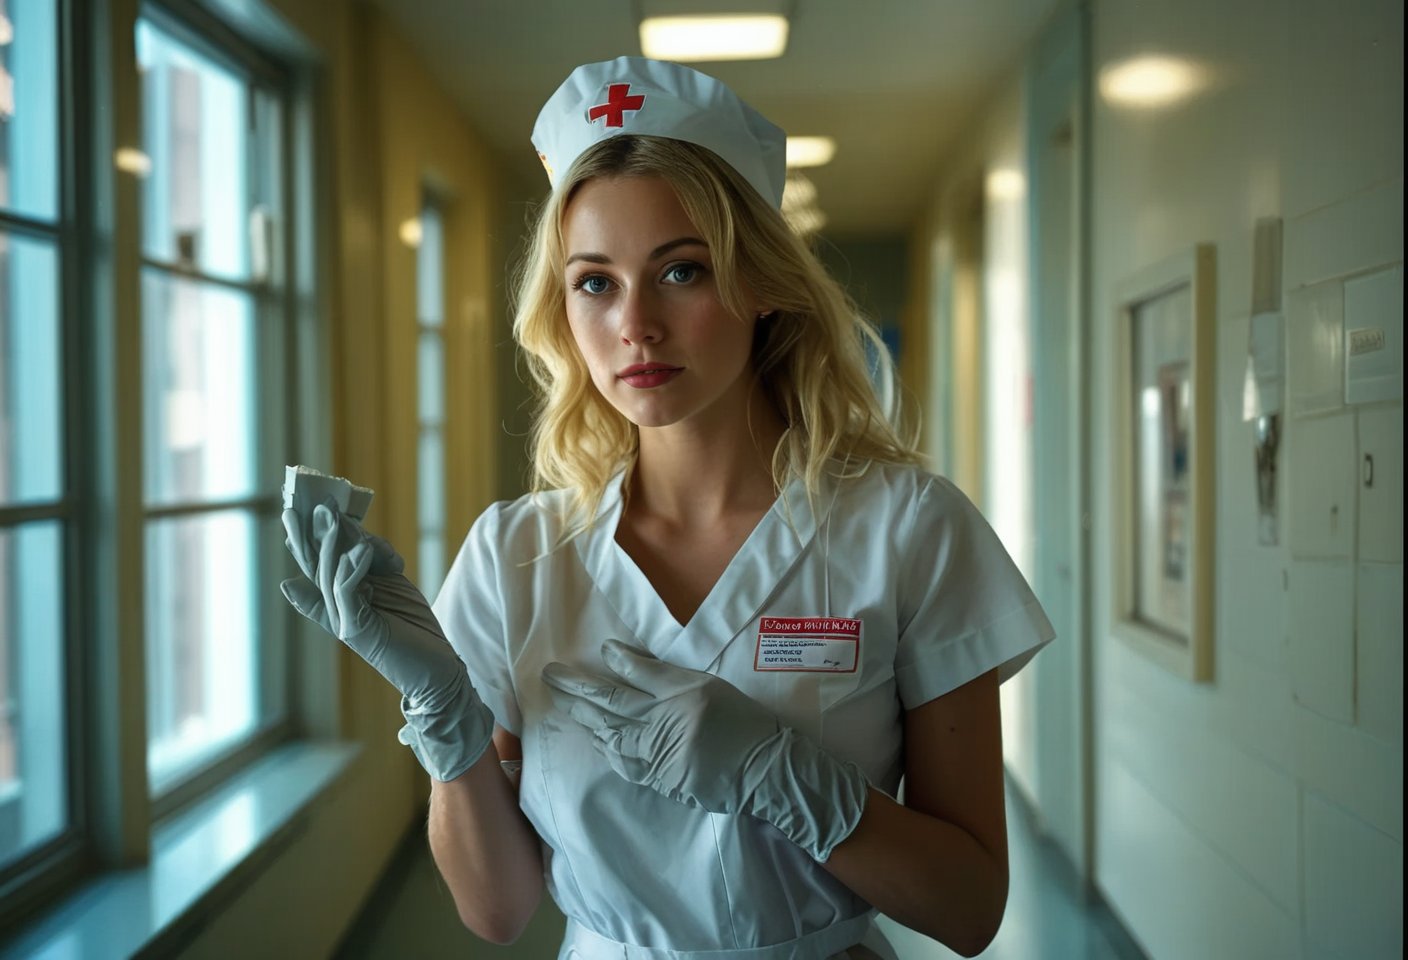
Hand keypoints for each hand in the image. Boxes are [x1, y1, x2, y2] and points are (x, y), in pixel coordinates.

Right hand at [281, 500, 492, 780]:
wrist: (437, 669)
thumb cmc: (414, 625)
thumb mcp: (393, 582)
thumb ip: (371, 560)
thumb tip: (351, 535)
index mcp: (342, 595)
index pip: (319, 561)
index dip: (306, 536)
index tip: (297, 506)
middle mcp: (336, 607)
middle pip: (315, 566)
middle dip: (307, 534)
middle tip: (300, 503)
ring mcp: (343, 620)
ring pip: (329, 576)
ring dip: (331, 545)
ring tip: (332, 517)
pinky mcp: (357, 631)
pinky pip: (348, 593)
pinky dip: (351, 570)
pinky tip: (360, 549)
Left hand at [541, 639, 869, 860]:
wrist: (768, 770)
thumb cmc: (745, 723)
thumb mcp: (711, 686)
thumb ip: (667, 675)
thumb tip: (625, 658)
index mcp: (684, 693)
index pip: (639, 673)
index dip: (616, 660)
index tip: (600, 649)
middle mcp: (667, 722)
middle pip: (613, 703)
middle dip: (579, 689)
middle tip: (550, 676)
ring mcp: (662, 754)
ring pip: (612, 734)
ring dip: (585, 719)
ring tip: (563, 705)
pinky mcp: (663, 780)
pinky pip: (626, 763)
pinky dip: (607, 749)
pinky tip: (595, 740)